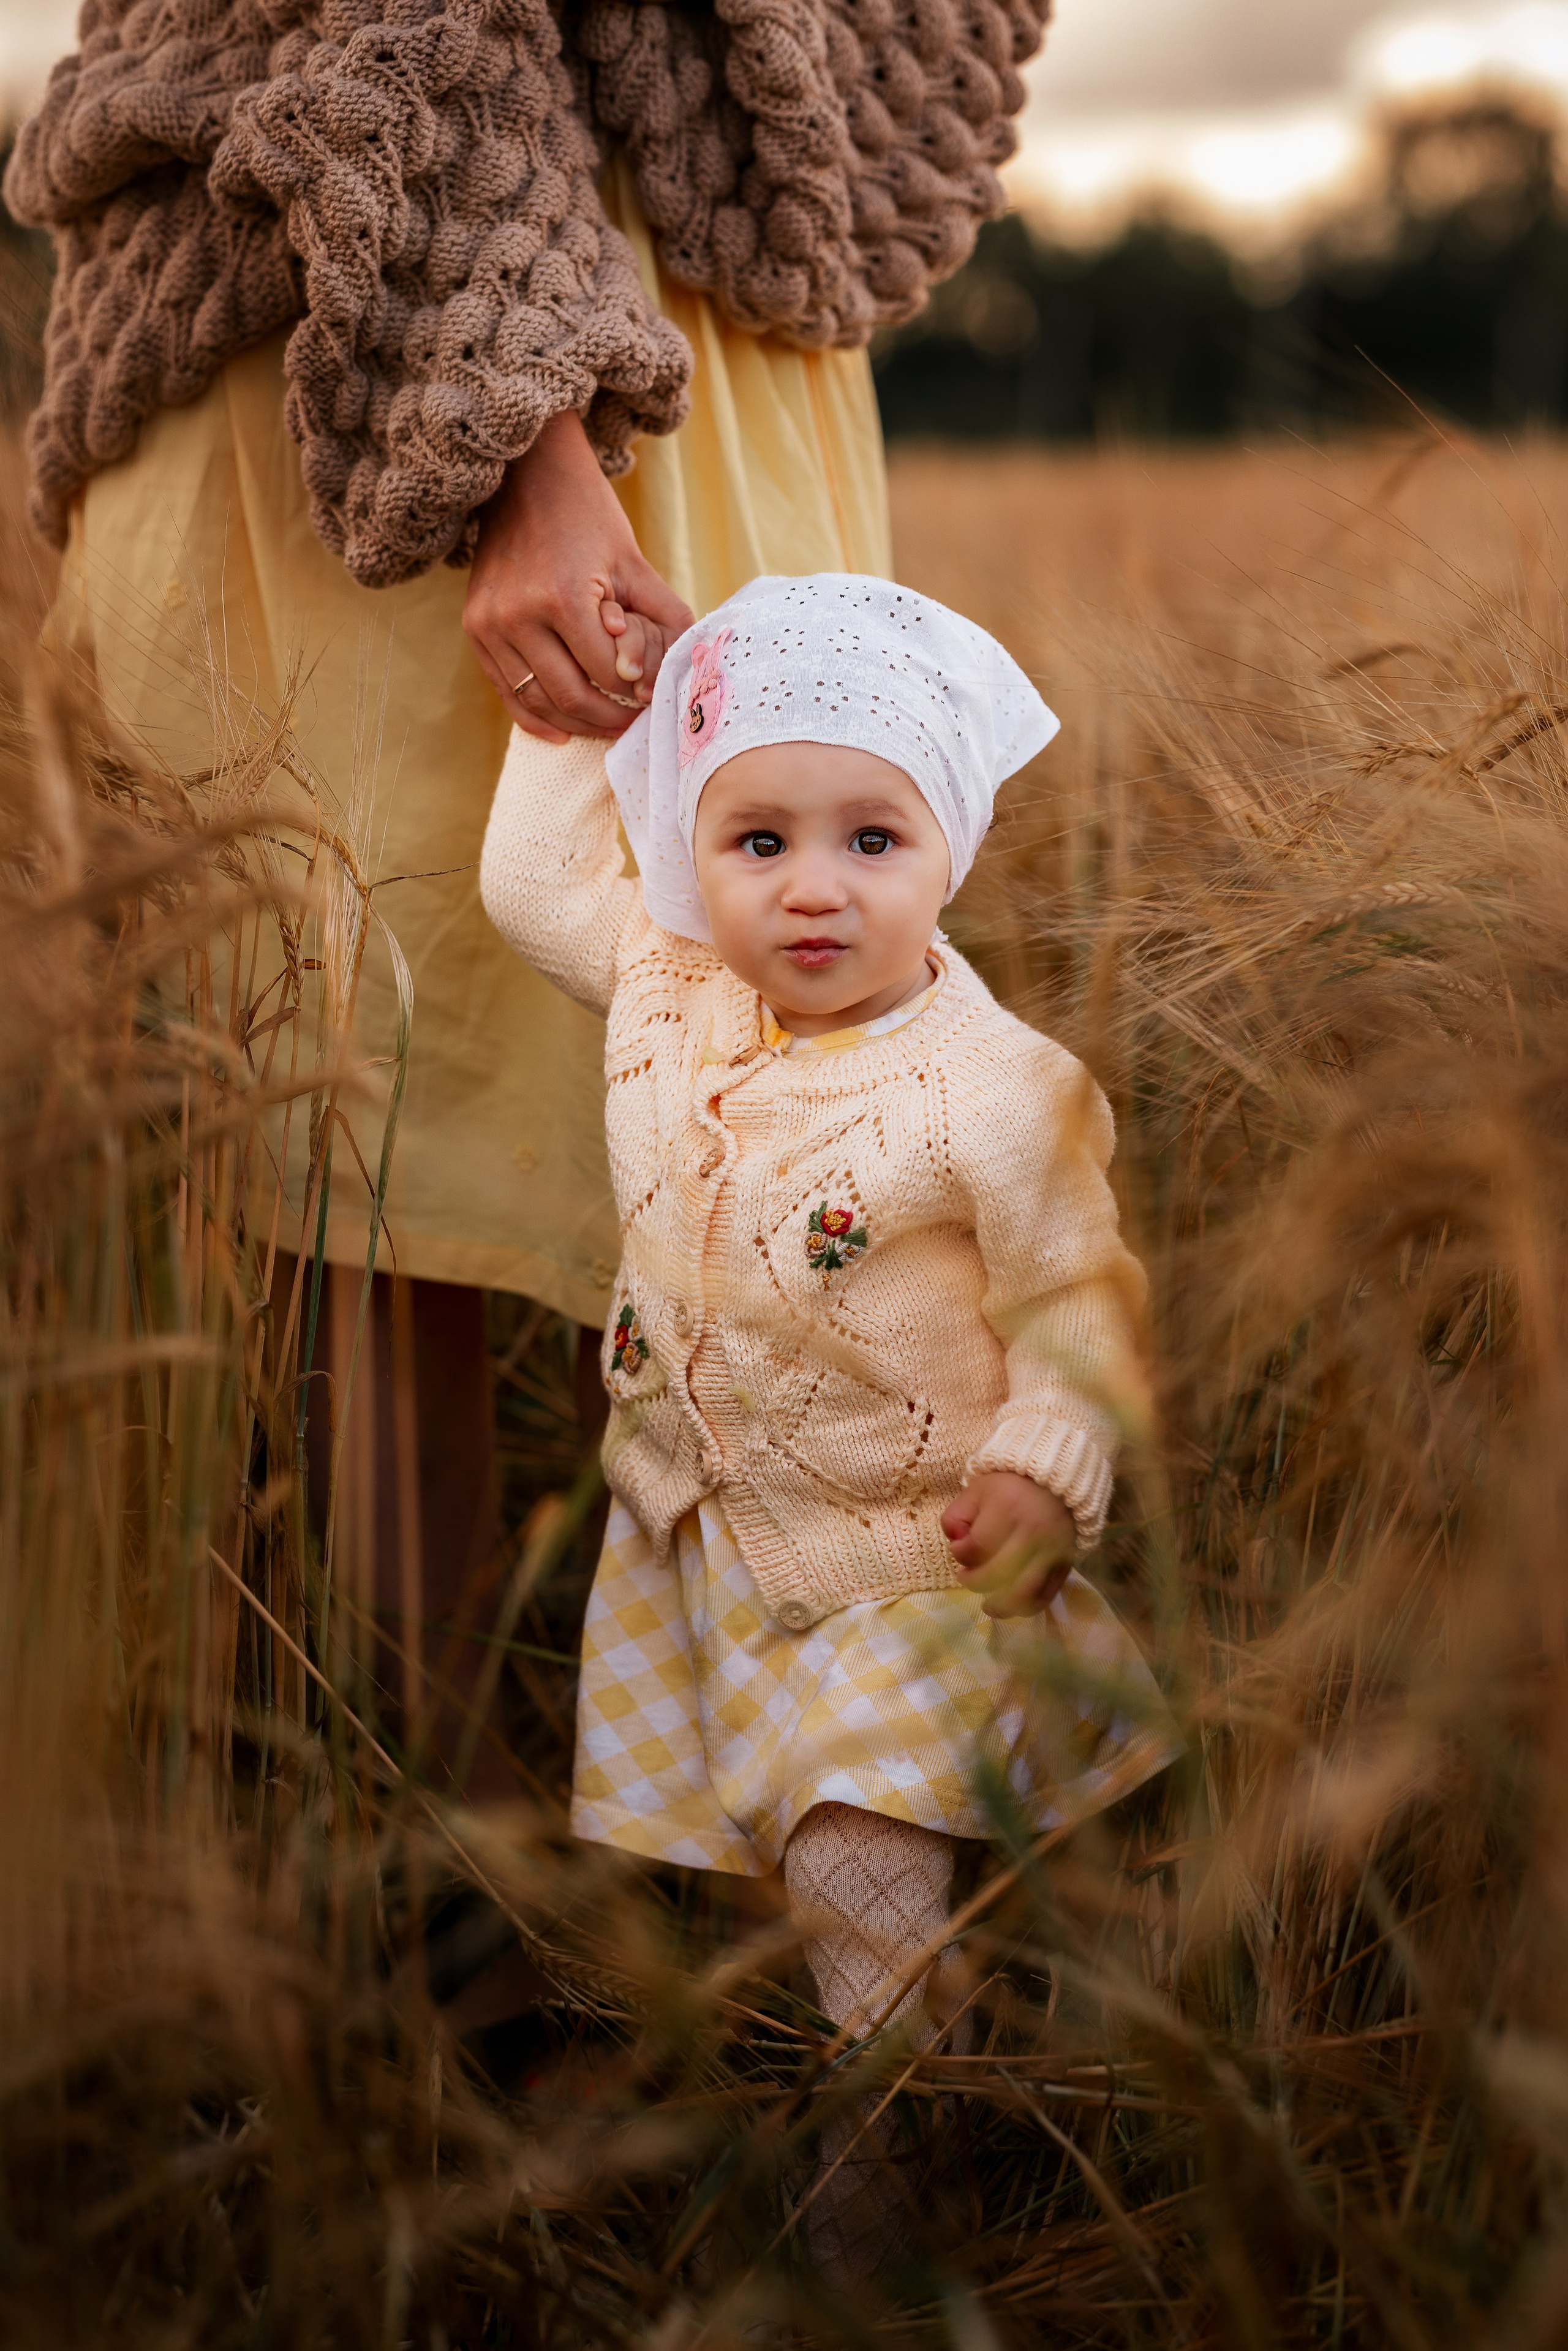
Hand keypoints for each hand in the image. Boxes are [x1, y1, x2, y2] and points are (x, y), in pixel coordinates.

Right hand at [463, 410, 693, 743]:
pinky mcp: (473, 627)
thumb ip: (663, 618)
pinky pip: (506, 690)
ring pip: (538, 701)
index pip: (606, 675)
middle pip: (571, 696)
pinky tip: (562, 732)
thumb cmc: (587, 516)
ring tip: (605, 725)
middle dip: (609, 719)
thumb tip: (671, 678)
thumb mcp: (634, 563)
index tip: (654, 701)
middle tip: (633, 724)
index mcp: (562, 596)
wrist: (525, 478)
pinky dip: (535, 717)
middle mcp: (517, 614)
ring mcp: (489, 623)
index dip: (636, 695)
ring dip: (576, 723)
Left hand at [941, 1472, 1076, 1619]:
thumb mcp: (975, 1491)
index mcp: (1008, 1508)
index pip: (977, 1547)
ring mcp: (1052, 1551)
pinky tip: (1013, 1607)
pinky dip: (1028, 1608)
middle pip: (1000, 1573)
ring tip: (988, 1607)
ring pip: (1027, 1592)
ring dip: (1003, 1606)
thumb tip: (956, 1545)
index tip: (959, 1549)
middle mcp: (1033, 1532)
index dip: (961, 1555)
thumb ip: (955, 1517)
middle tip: (966, 1576)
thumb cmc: (1009, 1488)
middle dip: (976, 1581)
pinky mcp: (1064, 1565)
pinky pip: (1047, 1595)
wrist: (1054, 1485)